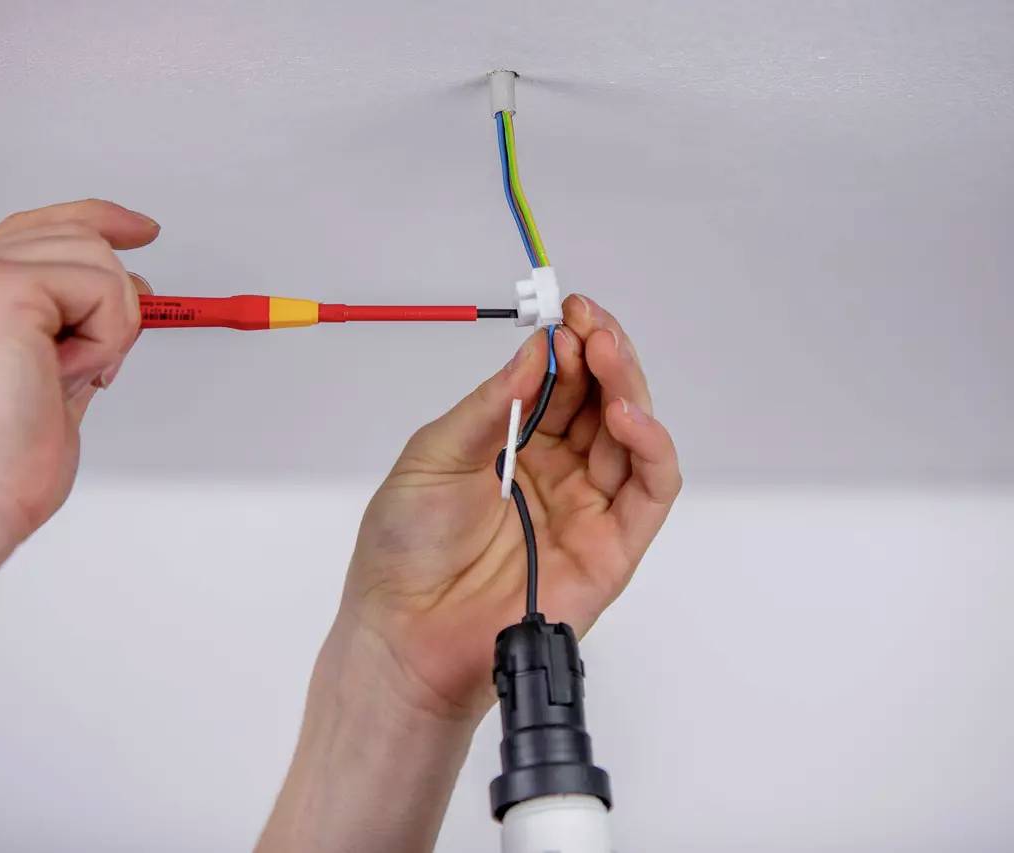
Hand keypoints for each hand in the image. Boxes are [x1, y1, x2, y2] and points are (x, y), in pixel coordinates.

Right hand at [0, 199, 158, 551]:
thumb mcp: (44, 382)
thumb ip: (72, 334)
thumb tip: (126, 298)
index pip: (34, 230)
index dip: (96, 223)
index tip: (144, 231)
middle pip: (76, 235)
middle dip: (112, 303)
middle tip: (93, 371)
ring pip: (97, 259)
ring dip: (107, 329)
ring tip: (64, 382)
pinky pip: (105, 288)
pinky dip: (107, 340)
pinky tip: (64, 378)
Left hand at [341, 294, 680, 720]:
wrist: (405, 632)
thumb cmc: (405, 549)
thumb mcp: (434, 456)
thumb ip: (490, 406)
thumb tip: (535, 352)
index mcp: (513, 446)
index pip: (559, 384)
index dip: (567, 346)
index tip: (566, 313)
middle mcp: (557, 472)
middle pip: (601, 401)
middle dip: (602, 354)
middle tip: (590, 325)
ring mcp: (587, 507)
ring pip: (631, 436)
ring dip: (627, 387)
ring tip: (606, 353)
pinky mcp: (612, 548)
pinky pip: (649, 490)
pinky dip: (651, 447)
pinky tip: (629, 415)